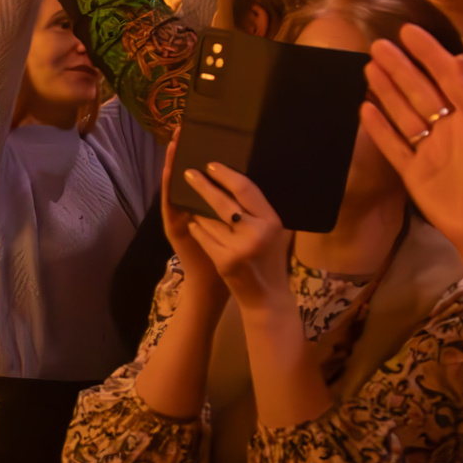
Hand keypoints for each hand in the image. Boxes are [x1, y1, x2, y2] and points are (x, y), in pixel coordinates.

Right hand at [160, 136, 228, 301]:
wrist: (213, 285)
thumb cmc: (231, 258)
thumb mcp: (236, 228)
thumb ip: (237, 207)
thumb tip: (250, 180)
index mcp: (206, 207)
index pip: (204, 176)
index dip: (203, 153)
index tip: (203, 131)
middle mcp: (189, 208)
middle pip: (184, 173)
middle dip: (185, 150)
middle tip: (183, 127)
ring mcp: (178, 217)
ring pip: (174, 184)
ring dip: (172, 162)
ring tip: (174, 141)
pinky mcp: (173, 227)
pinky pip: (170, 202)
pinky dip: (169, 184)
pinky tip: (170, 168)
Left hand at [179, 161, 291, 309]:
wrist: (266, 298)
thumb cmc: (270, 260)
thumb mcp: (274, 233)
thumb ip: (259, 212)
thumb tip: (236, 181)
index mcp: (272, 221)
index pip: (246, 189)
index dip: (226, 174)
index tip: (211, 164)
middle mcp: (257, 233)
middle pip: (223, 201)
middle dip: (202, 185)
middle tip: (188, 172)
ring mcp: (240, 248)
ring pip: (208, 219)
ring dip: (197, 209)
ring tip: (190, 197)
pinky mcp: (224, 260)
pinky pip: (203, 235)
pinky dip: (197, 228)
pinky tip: (194, 222)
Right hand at [360, 24, 462, 258]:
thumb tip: (455, 60)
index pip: (445, 75)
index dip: (427, 52)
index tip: (407, 31)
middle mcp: (447, 128)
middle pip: (418, 91)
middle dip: (399, 68)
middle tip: (377, 46)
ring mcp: (428, 150)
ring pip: (402, 114)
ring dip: (386, 91)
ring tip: (368, 69)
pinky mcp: (412, 172)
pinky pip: (392, 145)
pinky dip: (378, 128)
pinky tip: (364, 109)